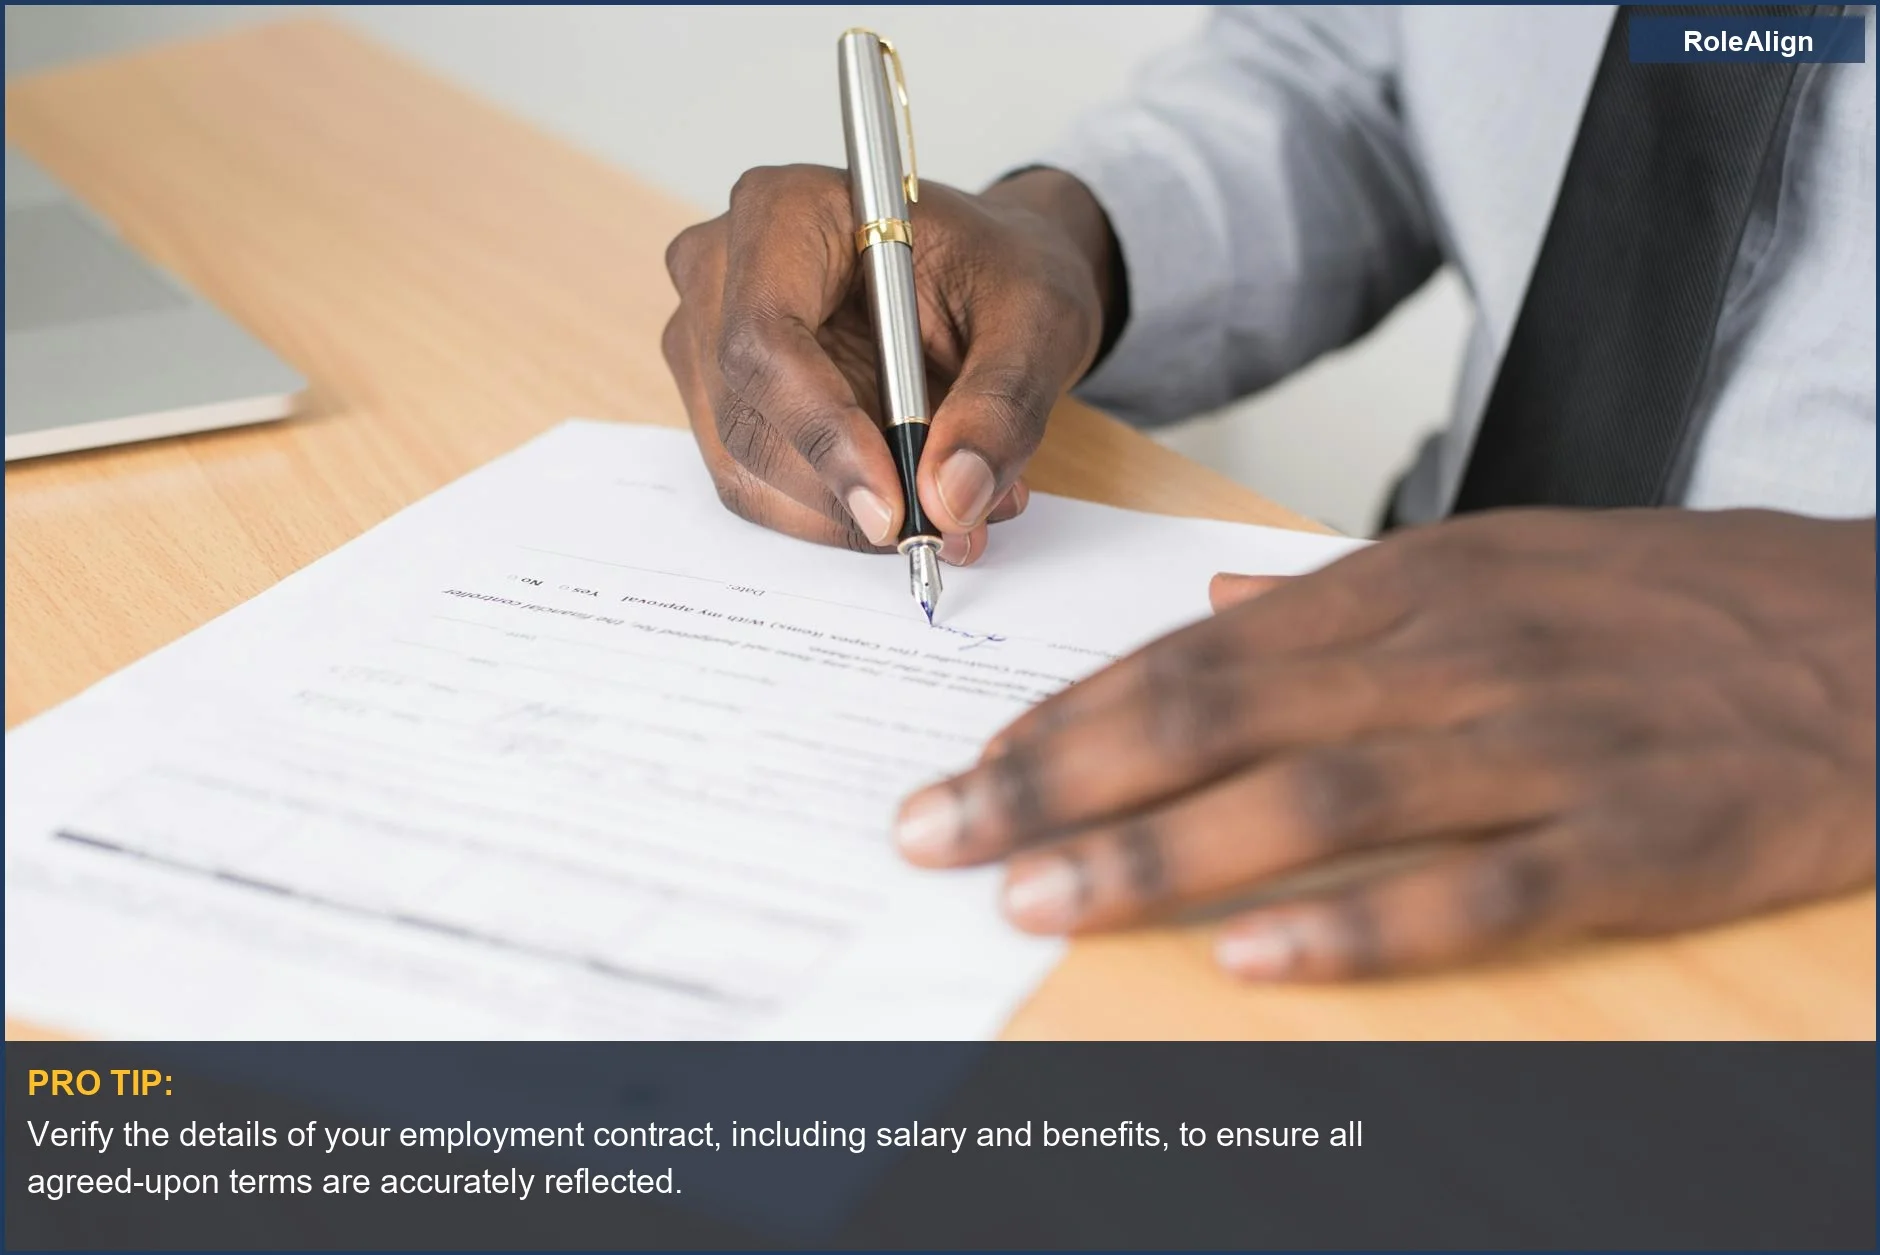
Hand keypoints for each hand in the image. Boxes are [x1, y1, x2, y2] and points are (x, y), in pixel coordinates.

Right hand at [661, 166, 1117, 563]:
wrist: (987, 278)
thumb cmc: (1001, 271)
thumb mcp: (1037, 322)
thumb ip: (1000, 406)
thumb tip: (950, 498)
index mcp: (787, 210)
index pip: (765, 337)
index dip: (823, 432)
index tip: (893, 506)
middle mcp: (721, 270)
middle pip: (748, 415)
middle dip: (843, 492)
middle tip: (945, 527)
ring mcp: (708, 339)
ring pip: (746, 467)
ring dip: (845, 514)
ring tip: (951, 508)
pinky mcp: (723, 400)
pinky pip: (759, 486)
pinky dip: (834, 514)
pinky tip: (909, 497)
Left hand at [894, 508, 1876, 979]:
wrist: (1879, 630)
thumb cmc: (1670, 602)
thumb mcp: (1500, 557)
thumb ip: (1346, 589)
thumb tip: (1219, 595)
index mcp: (1409, 587)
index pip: (1193, 651)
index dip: (1069, 713)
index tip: (969, 766)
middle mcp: (1452, 654)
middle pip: (1215, 715)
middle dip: (1059, 779)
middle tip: (940, 834)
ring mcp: (1542, 746)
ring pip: (1315, 799)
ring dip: (1160, 850)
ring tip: (1038, 897)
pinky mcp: (1636, 839)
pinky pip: (1475, 892)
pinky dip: (1358, 928)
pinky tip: (1252, 961)